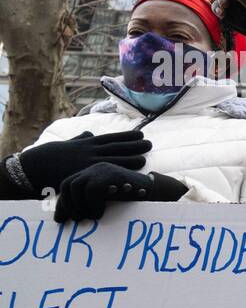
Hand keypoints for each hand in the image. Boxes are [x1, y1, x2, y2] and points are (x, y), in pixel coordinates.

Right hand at [16, 130, 149, 194]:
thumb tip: (89, 132)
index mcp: (86, 143)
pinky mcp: (83, 175)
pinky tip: (128, 174)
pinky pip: (102, 174)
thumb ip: (80, 139)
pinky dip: (115, 173)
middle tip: (149, 144)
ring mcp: (86, 163)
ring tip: (144, 158)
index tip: (140, 134)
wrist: (33, 167)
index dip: (126, 136)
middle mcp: (88, 151)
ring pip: (112, 159)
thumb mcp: (66, 144)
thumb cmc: (48, 156)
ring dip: (129, 159)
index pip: (111, 138)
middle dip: (133, 146)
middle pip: (115, 147)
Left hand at [55, 163, 187, 222]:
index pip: (68, 185)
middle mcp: (95, 168)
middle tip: (74, 221)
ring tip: (89, 217)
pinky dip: (93, 205)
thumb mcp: (110, 197)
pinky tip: (101, 214)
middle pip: (67, 185)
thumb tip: (74, 216)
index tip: (60, 219)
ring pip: (75, 187)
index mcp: (93, 172)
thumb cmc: (135, 200)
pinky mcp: (109, 176)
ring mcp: (102, 170)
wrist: (157, 192)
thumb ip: (94, 200)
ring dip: (79, 206)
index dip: (63, 203)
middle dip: (66, 205)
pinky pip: (90, 191)